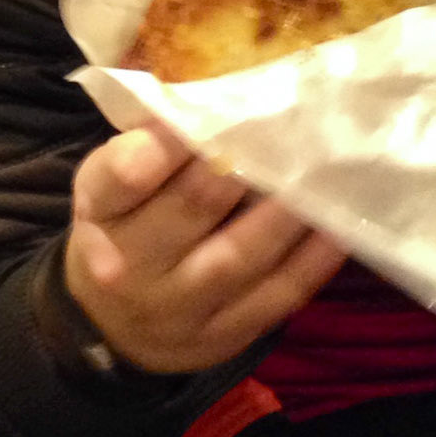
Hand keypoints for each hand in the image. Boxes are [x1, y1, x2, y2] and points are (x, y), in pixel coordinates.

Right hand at [64, 126, 344, 373]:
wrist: (113, 326)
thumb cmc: (123, 229)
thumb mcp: (108, 187)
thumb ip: (143, 146)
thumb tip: (208, 99)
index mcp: (99, 213)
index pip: (123, 175)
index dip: (163, 144)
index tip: (206, 110)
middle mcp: (129, 266)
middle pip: (191, 208)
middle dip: (241, 165)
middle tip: (284, 127)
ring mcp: (178, 309)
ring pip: (239, 256)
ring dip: (286, 212)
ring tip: (319, 172)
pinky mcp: (222, 338)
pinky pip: (275, 297)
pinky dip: (311, 263)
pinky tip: (336, 228)